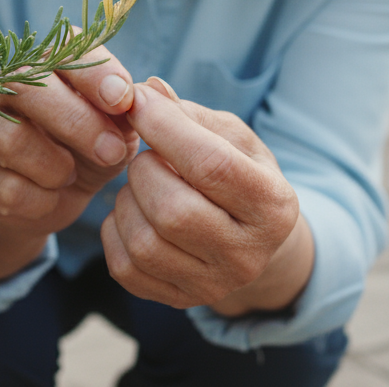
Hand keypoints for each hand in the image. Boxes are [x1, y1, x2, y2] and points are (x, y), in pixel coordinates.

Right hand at [0, 43, 137, 279]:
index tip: (123, 101)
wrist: (50, 201)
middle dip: (78, 123)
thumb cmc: (91, 152)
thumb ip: (135, 111)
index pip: (65, 47)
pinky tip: (53, 197)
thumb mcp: (119, 130)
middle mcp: (9, 88)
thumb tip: (152, 92)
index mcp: (50, 65)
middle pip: (30, 87)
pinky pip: (7, 188)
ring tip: (74, 176)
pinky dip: (42, 200)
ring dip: (54, 166)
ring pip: (10, 139)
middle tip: (112, 151)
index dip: (95, 71)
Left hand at [102, 78, 313, 314]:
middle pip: (173, 210)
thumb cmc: (238, 174)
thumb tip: (148, 89)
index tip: (139, 102)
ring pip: (144, 242)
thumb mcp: (231, 138)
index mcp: (273, 205)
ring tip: (143, 184)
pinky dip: (115, 231)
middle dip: (144, 170)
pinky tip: (134, 213)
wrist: (251, 239)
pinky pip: (124, 267)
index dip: (166, 128)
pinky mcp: (178, 300)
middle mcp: (248, 254)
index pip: (212, 165)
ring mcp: (213, 285)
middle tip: (147, 155)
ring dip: (128, 200)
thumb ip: (189, 114)